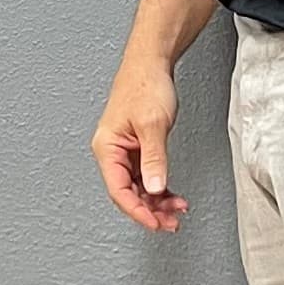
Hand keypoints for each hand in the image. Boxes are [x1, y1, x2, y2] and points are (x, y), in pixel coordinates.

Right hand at [92, 56, 186, 232]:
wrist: (151, 62)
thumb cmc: (145, 84)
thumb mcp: (153, 125)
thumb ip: (154, 159)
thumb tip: (154, 189)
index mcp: (107, 148)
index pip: (119, 191)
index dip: (138, 211)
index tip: (156, 223)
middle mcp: (112, 152)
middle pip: (128, 193)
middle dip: (150, 210)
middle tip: (171, 222)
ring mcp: (124, 151)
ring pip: (138, 187)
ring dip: (156, 201)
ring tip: (176, 210)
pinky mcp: (136, 148)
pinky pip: (145, 176)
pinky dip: (159, 187)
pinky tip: (171, 194)